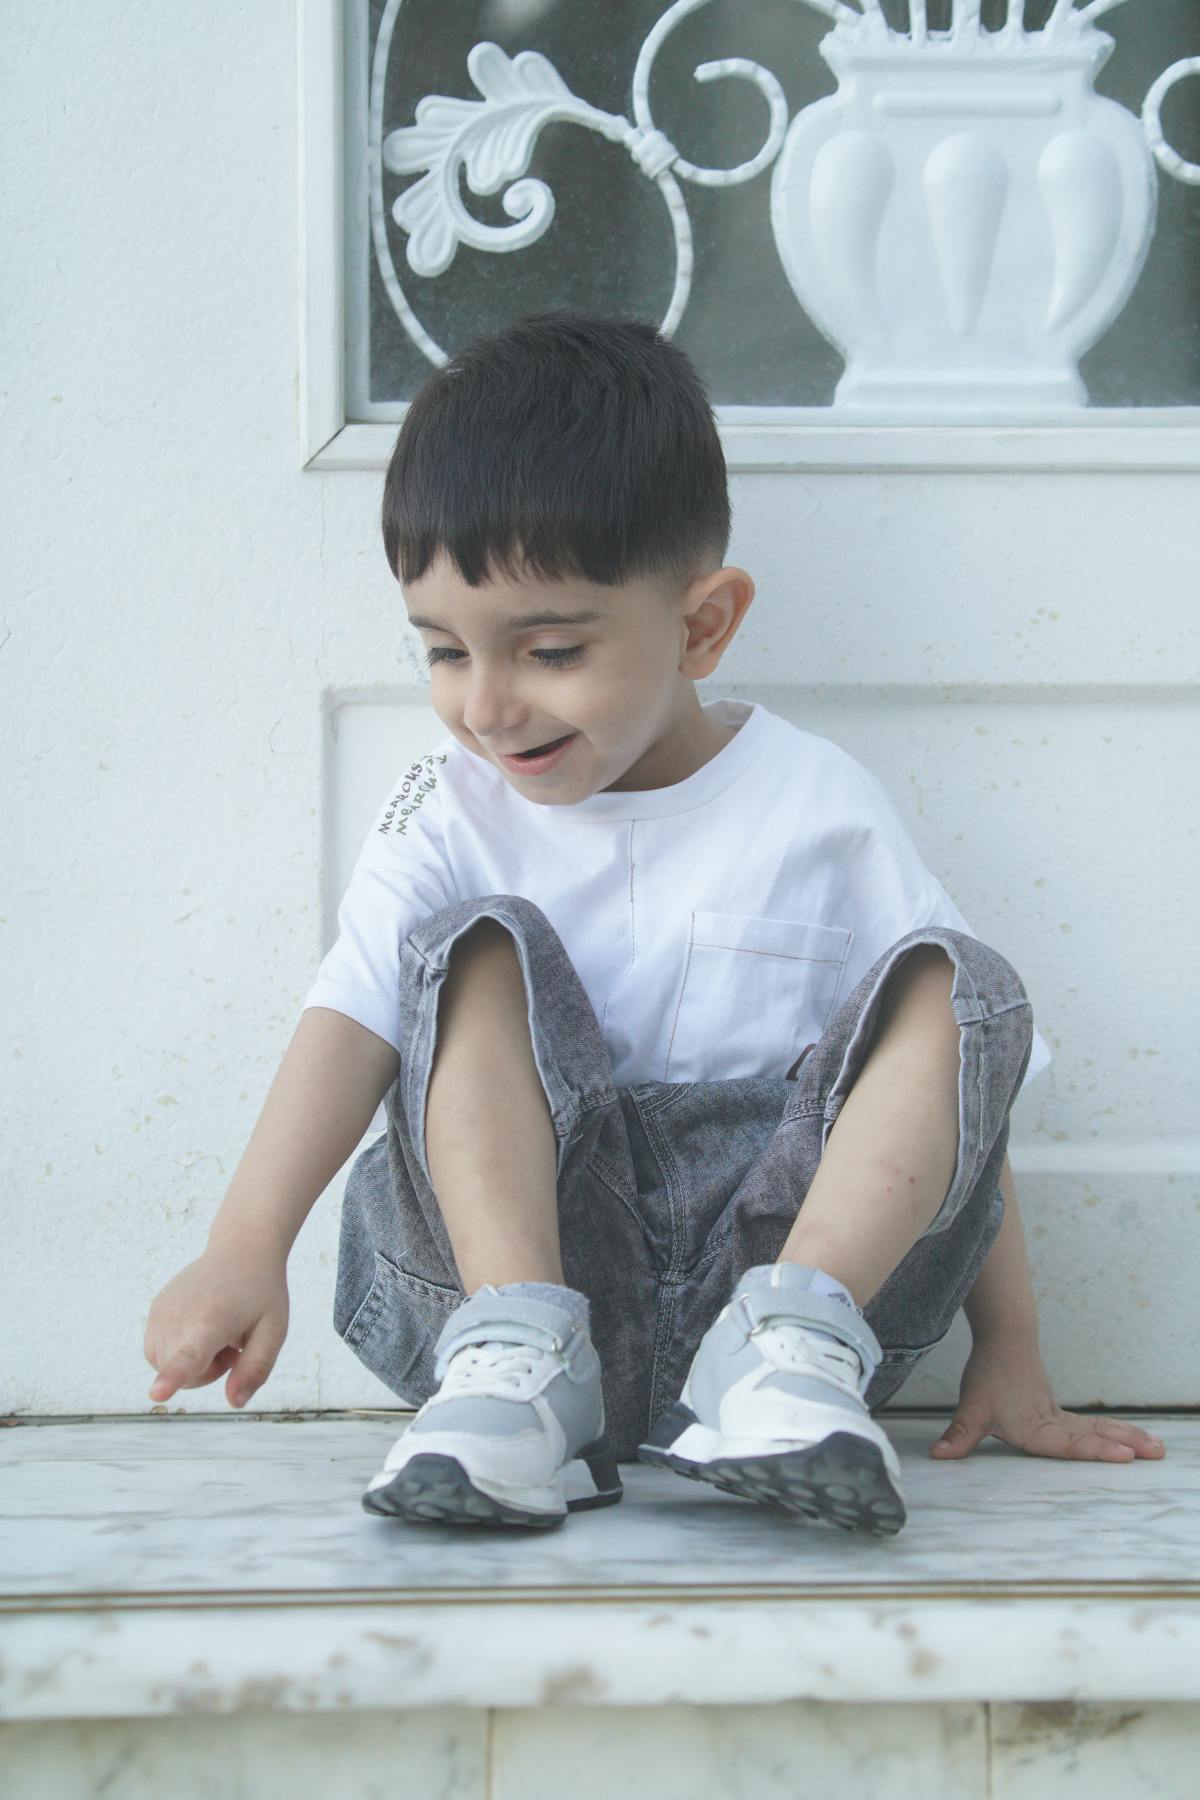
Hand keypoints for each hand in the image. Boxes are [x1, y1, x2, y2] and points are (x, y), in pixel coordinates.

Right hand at [144, 1244, 288, 1409]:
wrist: (241, 1250)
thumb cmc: (261, 1293)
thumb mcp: (273, 1331)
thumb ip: (256, 1370)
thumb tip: (235, 1403)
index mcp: (213, 1319)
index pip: (190, 1355)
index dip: (173, 1377)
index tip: (156, 1393)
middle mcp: (180, 1313)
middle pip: (185, 1375)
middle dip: (209, 1372)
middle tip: (233, 1342)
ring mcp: (162, 1310)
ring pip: (167, 1367)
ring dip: (194, 1362)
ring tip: (217, 1331)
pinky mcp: (155, 1310)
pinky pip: (158, 1354)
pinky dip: (178, 1352)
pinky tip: (199, 1330)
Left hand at [928, 1334, 1167, 1462]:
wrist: (1006, 1339)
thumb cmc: (990, 1374)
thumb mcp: (972, 1408)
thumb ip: (960, 1435)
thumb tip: (939, 1455)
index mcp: (1035, 1427)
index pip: (1068, 1444)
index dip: (1095, 1451)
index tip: (1123, 1455)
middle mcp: (1053, 1423)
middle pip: (1093, 1436)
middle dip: (1124, 1446)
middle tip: (1155, 1453)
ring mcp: (1060, 1416)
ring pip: (1098, 1428)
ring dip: (1127, 1437)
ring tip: (1158, 1448)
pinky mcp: (1061, 1413)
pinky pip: (1093, 1424)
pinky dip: (1115, 1432)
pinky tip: (1132, 1441)